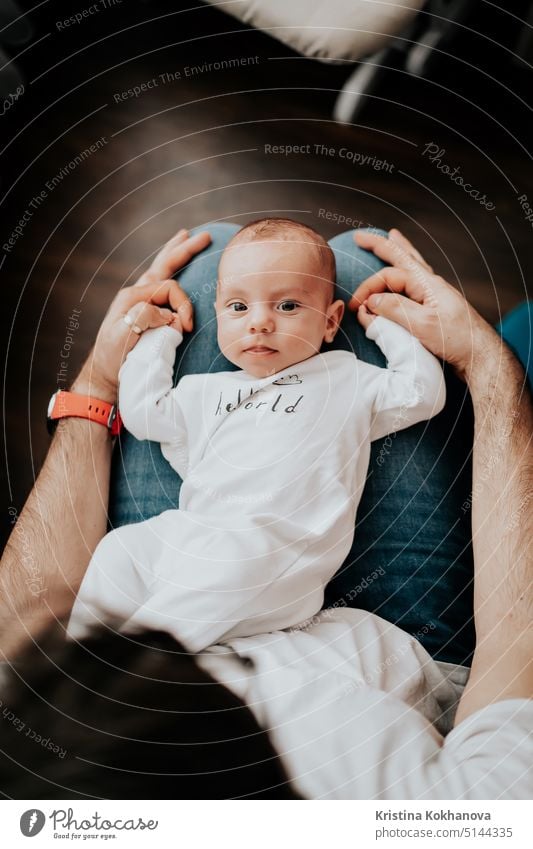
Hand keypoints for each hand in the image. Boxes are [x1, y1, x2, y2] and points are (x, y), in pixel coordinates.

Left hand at [74, 229, 210, 400]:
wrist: (104, 373)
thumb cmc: (113, 357)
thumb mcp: (124, 336)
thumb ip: (143, 317)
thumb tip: (167, 314)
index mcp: (133, 297)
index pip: (170, 288)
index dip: (184, 305)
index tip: (187, 328)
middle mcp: (136, 294)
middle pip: (164, 264)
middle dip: (185, 250)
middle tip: (205, 237)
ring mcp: (139, 300)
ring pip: (161, 269)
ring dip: (176, 254)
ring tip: (186, 238)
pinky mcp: (142, 310)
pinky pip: (160, 283)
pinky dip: (170, 270)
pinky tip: (174, 267)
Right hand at [348, 228, 491, 378]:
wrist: (480, 356)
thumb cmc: (456, 340)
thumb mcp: (422, 324)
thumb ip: (395, 309)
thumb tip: (371, 301)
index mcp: (427, 284)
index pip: (388, 276)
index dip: (368, 288)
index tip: (356, 307)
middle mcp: (431, 285)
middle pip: (402, 257)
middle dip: (381, 246)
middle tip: (360, 238)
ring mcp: (435, 295)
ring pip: (412, 266)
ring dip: (398, 252)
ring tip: (392, 237)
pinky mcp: (436, 309)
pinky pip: (416, 283)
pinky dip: (407, 273)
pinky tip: (409, 272)